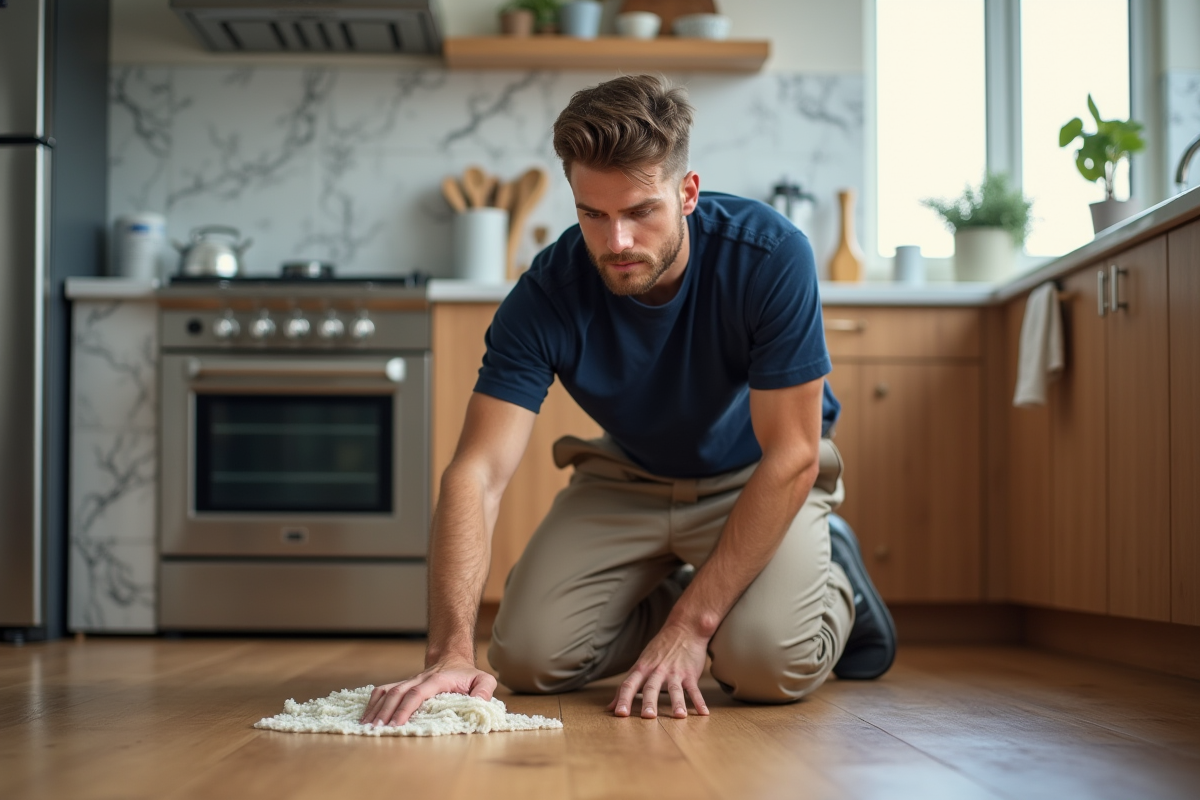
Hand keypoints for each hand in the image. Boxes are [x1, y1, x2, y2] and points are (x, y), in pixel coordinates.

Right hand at [358, 660, 496, 726]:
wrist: (453, 657)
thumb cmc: (468, 674)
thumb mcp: (484, 679)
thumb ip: (484, 691)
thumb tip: (478, 703)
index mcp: (437, 680)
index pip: (417, 693)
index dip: (405, 709)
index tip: (396, 724)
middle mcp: (420, 679)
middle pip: (398, 693)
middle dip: (386, 712)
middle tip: (376, 730)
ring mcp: (410, 681)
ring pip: (388, 691)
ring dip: (376, 708)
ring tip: (366, 726)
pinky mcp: (404, 684)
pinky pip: (384, 690)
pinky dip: (373, 702)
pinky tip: (366, 716)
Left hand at [606, 623, 710, 718]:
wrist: (684, 628)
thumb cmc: (659, 650)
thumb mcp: (640, 664)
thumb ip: (627, 686)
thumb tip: (609, 707)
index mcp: (642, 669)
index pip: (629, 684)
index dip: (623, 699)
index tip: (619, 714)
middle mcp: (657, 670)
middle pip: (651, 687)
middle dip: (649, 702)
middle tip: (648, 717)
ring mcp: (675, 672)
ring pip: (674, 689)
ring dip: (677, 702)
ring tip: (679, 716)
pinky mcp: (690, 674)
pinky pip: (694, 689)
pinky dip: (698, 701)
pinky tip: (703, 713)